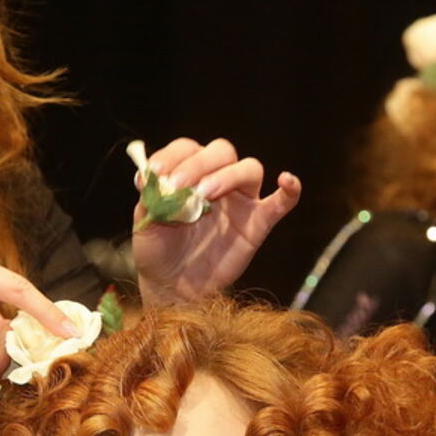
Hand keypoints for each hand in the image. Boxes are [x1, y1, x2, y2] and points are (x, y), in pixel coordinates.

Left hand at [129, 137, 301, 303]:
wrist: (173, 287)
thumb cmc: (158, 251)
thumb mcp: (145, 224)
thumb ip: (152, 200)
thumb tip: (153, 179)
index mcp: (188, 173)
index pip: (187, 148)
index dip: (172, 156)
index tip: (156, 175)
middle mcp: (217, 179)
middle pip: (222, 152)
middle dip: (200, 164)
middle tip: (180, 185)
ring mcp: (240, 200)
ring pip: (250, 169)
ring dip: (229, 175)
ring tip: (205, 193)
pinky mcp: (258, 223)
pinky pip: (281, 202)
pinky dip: (290, 189)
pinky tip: (286, 180)